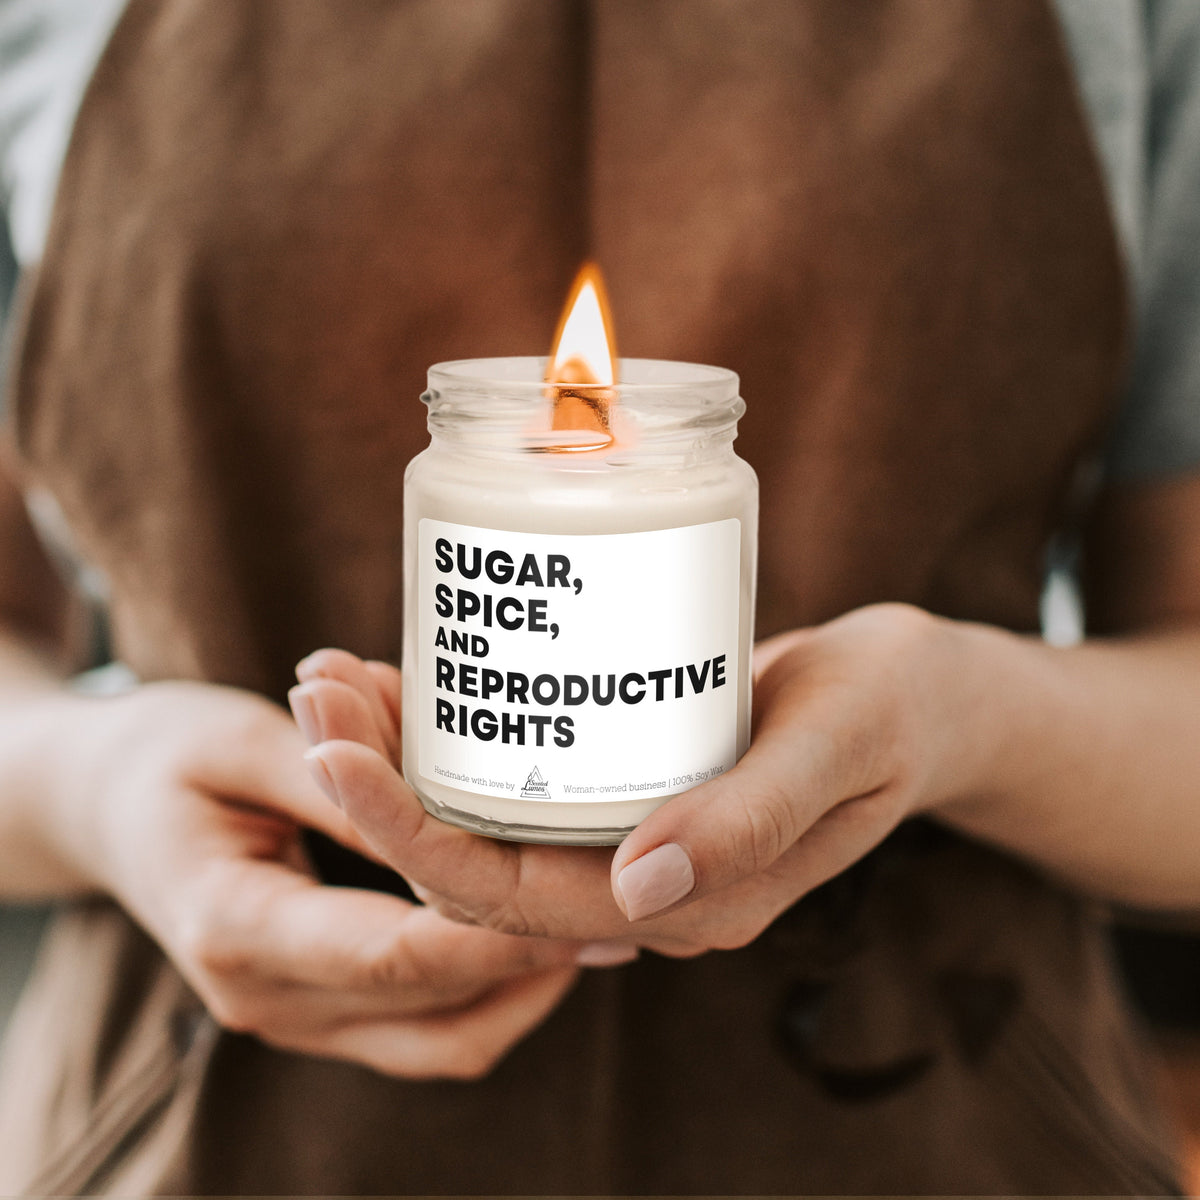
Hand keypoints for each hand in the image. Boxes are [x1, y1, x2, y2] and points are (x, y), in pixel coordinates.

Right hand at [52, 680, 604, 1078]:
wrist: (104, 806)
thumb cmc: (166, 757)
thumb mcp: (244, 743)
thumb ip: (339, 781)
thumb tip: (439, 806)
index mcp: (238, 927)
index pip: (397, 954)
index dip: (498, 933)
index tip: (584, 900)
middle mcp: (264, 996)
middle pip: (433, 1008)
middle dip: (532, 963)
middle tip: (618, 910)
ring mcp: (289, 1014)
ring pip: (439, 1041)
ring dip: (520, 991)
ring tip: (595, 927)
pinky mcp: (315, 1007)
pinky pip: (420, 1030)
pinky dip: (485, 995)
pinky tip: (535, 939)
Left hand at [296, 604, 971, 955]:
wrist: (918, 695)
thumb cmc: (890, 708)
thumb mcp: (838, 745)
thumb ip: (752, 818)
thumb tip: (638, 892)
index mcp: (692, 904)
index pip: (518, 899)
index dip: (412, 836)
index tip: (334, 752)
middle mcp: (644, 889)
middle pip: (477, 864)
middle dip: (378, 790)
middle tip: (315, 690)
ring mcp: (632, 844)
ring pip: (486, 824)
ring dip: (400, 761)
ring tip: (333, 677)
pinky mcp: (628, 791)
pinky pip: (520, 784)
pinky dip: (456, 736)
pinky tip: (409, 677)